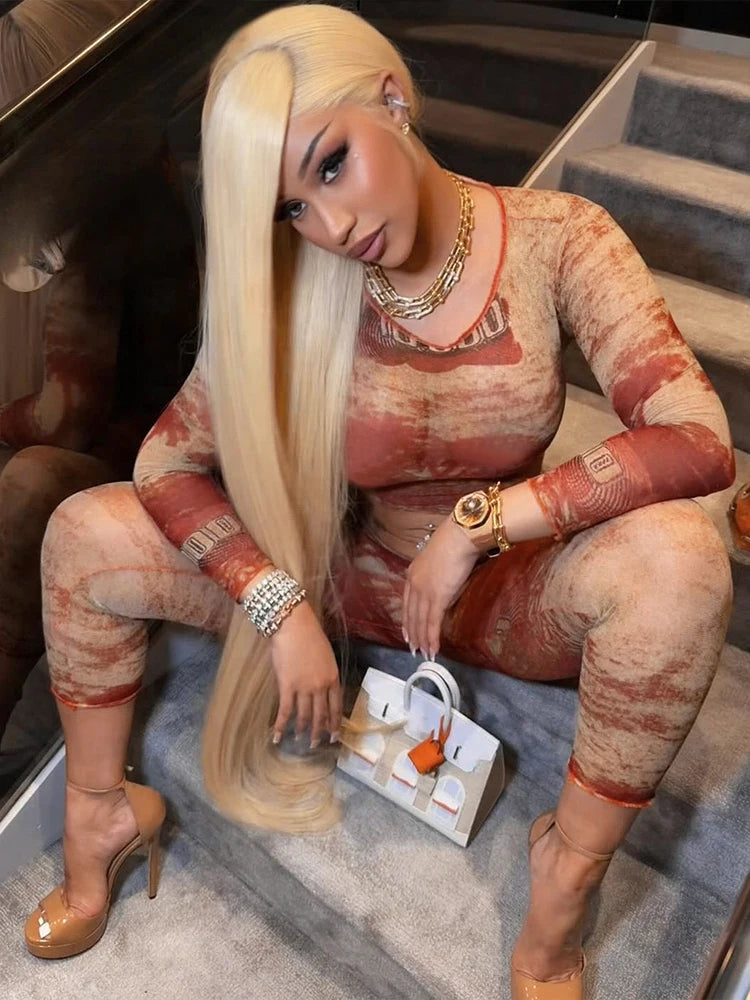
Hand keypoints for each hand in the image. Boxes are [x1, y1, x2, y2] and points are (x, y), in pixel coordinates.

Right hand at [269, 600, 341, 748]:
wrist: (294, 626)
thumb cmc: (310, 636)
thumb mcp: (326, 656)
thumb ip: (325, 673)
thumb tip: (321, 687)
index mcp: (333, 678)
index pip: (336, 706)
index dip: (334, 723)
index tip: (334, 735)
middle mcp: (321, 686)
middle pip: (321, 715)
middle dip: (319, 732)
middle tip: (316, 744)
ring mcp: (304, 688)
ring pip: (304, 716)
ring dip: (302, 731)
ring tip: (300, 741)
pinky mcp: (287, 686)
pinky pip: (285, 711)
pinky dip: (281, 726)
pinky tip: (277, 737)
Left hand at [402, 517, 480, 660]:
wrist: (459, 537)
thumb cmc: (454, 543)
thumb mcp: (439, 560)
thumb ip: (436, 576)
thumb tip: (443, 586)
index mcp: (413, 574)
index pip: (406, 603)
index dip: (407, 620)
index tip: (407, 632)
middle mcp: (414, 584)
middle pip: (411, 615)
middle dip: (413, 634)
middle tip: (414, 649)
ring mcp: (424, 592)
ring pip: (420, 621)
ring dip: (422, 640)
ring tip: (424, 653)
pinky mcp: (437, 597)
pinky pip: (432, 623)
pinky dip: (431, 638)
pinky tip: (433, 648)